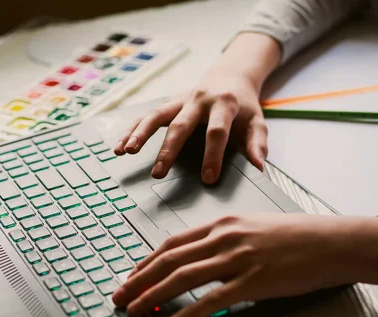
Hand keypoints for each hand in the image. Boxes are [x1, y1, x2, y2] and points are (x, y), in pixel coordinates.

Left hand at [112, 213, 377, 316]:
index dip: (147, 260)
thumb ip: (225, 239)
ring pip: (184, 277)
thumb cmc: (296, 235)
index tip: (131, 274)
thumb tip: (200, 257)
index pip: (173, 242)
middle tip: (120, 295)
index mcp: (222, 223)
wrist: (332, 241)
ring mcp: (238, 259)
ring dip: (153, 294)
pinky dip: (188, 313)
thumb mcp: (253, 226)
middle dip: (139, 278)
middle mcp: (224, 238)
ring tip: (135, 308)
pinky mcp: (254, 282)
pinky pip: (213, 300)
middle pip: (170, 258)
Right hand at [114, 65, 267, 183]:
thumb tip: (259, 167)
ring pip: (156, 116)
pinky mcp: (168, 104)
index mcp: (224, 104)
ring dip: (140, 134)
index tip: (207, 179)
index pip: (216, 132)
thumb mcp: (257, 121)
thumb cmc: (243, 105)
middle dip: (168, 150)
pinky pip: (146, 116)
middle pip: (181, 125)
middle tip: (158, 172)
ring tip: (126, 151)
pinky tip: (118, 146)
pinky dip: (130, 130)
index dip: (212, 155)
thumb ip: (257, 144)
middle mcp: (198, 100)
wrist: (229, 77)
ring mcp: (179, 100)